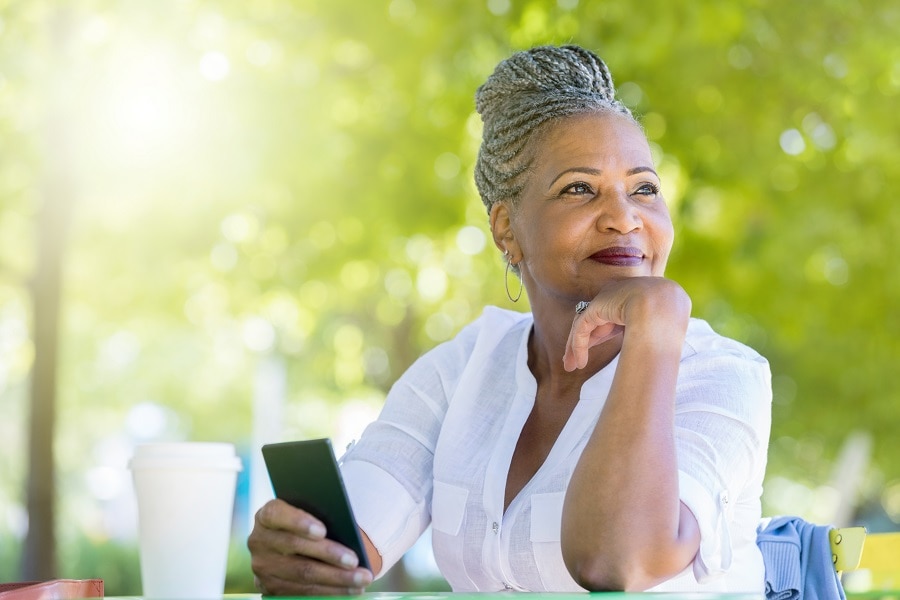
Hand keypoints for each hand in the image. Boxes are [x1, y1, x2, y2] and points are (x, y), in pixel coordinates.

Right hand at [248, 499, 372, 595]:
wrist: (289, 542)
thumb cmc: (308, 522)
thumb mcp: (309, 513)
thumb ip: (319, 516)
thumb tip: (345, 531)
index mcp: (267, 515)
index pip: (278, 515)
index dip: (299, 522)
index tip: (323, 531)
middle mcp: (259, 541)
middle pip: (295, 548)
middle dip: (329, 555)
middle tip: (355, 561)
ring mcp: (262, 567)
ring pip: (301, 575)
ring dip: (335, 580)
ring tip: (361, 579)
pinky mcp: (269, 588)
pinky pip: (301, 593)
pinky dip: (328, 592)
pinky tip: (348, 590)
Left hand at [563, 277, 689, 371]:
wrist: (663, 307)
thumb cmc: (670, 321)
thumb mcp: (659, 326)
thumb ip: (648, 332)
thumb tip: (654, 354)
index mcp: (636, 295)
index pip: (614, 315)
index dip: (603, 334)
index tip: (596, 348)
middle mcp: (619, 294)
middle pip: (597, 320)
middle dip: (587, 341)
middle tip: (576, 361)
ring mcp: (606, 299)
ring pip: (586, 325)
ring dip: (576, 347)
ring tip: (570, 367)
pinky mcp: (595, 308)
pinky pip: (581, 329)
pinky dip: (578, 346)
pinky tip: (579, 363)